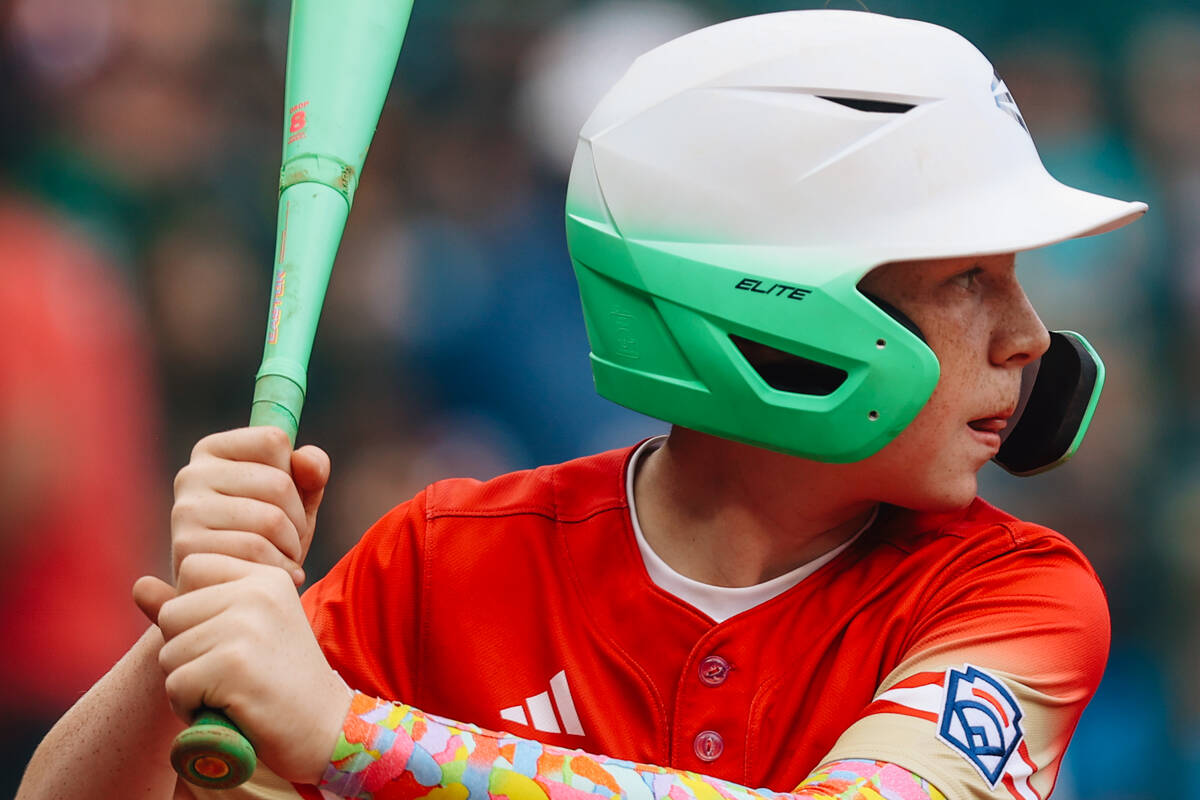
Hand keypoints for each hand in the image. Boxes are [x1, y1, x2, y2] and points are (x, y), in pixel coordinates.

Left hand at [134, 554, 350, 785]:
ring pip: (169, 652)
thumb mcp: (240, 631)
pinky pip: (175, 685)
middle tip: (229, 672)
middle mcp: (258, 591)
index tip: (231, 639)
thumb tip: (138, 584)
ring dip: (188, 683)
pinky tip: (227, 709)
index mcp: (266, 576)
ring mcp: (247, 626)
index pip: (192, 567)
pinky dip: (190, 708)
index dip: (195, 611)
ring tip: (229, 691)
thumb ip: (192, 607)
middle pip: (172, 613)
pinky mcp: (233, 664)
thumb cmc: (278, 681)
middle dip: (186, 650)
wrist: (325, 728)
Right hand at [171, 427, 329, 584]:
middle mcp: (191, 474)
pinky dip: (278, 568)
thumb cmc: (269, 538)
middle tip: (291, 540)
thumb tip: (307, 461)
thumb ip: (311, 472)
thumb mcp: (297, 500)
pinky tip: (273, 576)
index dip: (295, 474)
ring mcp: (185, 510)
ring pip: (270, 520)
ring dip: (291, 547)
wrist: (233, 596)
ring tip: (283, 558)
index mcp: (214, 450)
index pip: (274, 440)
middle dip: (298, 520)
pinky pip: (255, 551)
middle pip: (278, 483)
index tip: (287, 500)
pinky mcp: (186, 547)